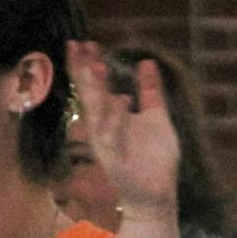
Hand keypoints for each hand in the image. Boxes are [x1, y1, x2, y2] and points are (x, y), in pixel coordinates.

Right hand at [69, 40, 179, 225]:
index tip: (83, 42)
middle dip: (84, 70)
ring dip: (96, 90)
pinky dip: (115, 120)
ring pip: (98, 112)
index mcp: (110, 117)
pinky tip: (120, 100)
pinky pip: (113, 137)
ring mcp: (107, 144)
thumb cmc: (154, 159)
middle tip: (79, 45)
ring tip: (98, 66)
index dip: (86, 65)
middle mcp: (103, 128)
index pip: (94, 86)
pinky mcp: (115, 160)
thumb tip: (147, 62)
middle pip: (89, 94)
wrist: (156, 195)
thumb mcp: (156, 118)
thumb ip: (150, 92)